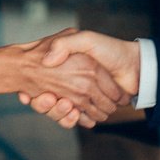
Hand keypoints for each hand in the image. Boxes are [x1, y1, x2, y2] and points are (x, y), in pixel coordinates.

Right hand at [17, 29, 140, 128]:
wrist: (133, 65)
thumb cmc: (109, 49)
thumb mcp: (85, 39)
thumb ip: (65, 44)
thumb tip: (47, 61)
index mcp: (65, 69)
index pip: (40, 85)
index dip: (33, 91)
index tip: (27, 94)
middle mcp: (69, 85)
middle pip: (46, 102)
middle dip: (43, 104)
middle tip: (47, 97)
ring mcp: (79, 99)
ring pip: (59, 113)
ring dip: (58, 112)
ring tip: (65, 103)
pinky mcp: (90, 110)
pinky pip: (75, 120)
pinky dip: (72, 120)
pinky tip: (75, 114)